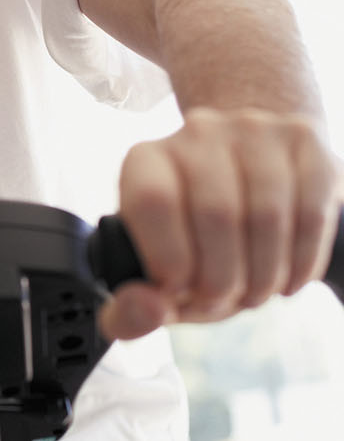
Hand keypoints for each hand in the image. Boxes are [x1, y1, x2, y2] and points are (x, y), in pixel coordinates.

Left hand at [98, 108, 340, 340]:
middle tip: (226, 300)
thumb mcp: (157, 281)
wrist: (252, 186)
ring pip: (267, 214)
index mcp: (146, 160)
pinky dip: (302, 261)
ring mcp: (253, 129)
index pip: (153, 200)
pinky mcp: (302, 139)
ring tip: (257, 292)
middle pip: (216, 212)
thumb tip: (148, 310)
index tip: (179, 289)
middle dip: (224, 278)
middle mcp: (197, 131)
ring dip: (265, 275)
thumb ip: (130, 311)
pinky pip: (310, 210)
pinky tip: (289, 278)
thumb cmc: (197, 243)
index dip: (168, 257)